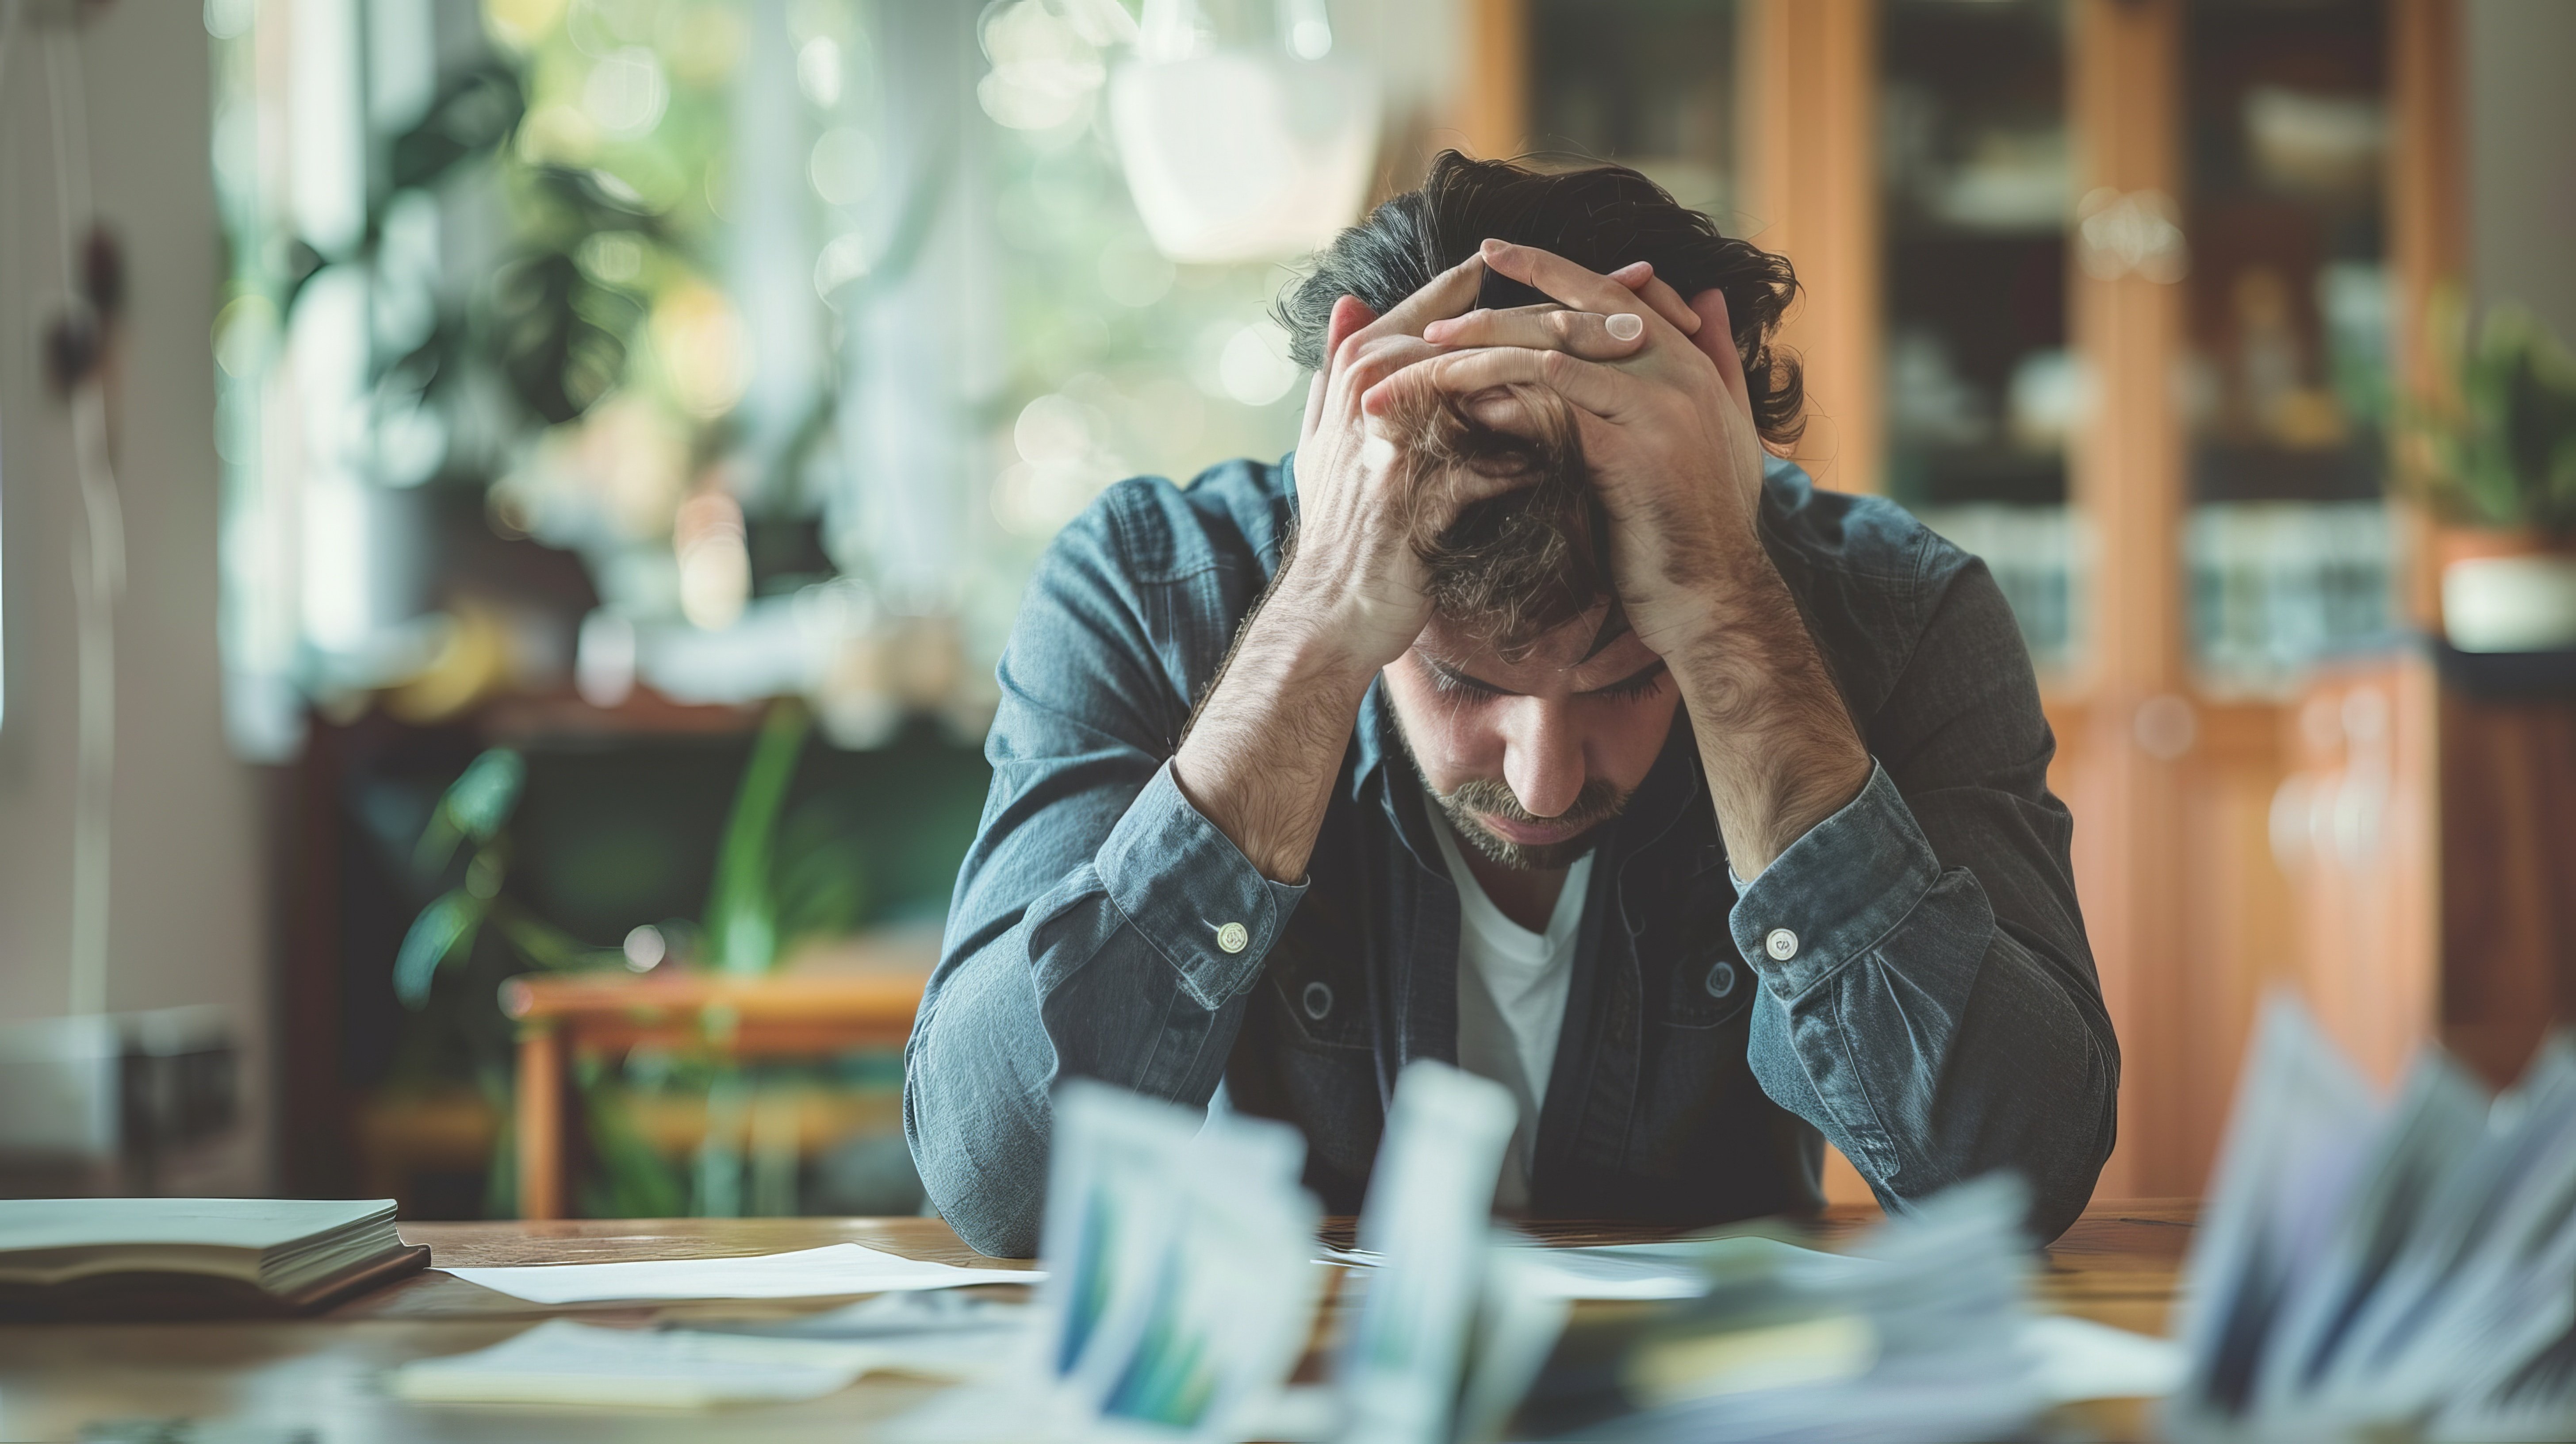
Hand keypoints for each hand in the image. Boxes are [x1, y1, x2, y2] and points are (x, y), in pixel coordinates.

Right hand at [1281, 254, 1689, 674]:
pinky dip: (1539, 466)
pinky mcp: (1419, 494)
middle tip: (1639, 329)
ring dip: (1571, 391)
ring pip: (1504, 395)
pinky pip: (1495, 471)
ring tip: (1630, 391)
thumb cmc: (1341, 523)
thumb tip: (1349, 301)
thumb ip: (1340, 366)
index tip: (1594, 283)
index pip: (1452, 299)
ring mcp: (1398, 439)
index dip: (1527, 284)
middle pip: (1490, 337)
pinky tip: (1588, 465)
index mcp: (1362, 361)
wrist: (1331, 612)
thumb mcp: (1329, 434)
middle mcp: (1377, 386)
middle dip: (1570, 328)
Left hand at [1381, 239, 1771, 659]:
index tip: (1487, 251)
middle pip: (1568, 320)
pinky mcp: (1636, 454)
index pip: (1606, 290)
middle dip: (1491, 319)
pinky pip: (1557, 415)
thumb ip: (1712, 357)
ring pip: (1553, 361)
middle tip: (1429, 329)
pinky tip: (1465, 412)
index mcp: (1688, 357)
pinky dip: (1508, 410)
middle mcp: (1677, 371)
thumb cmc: (1703, 518)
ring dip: (1480, 363)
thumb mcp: (1719, 426)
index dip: (1546, 268)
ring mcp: (1661, 409)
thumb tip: (1709, 295)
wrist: (1714, 596)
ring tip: (1424, 371)